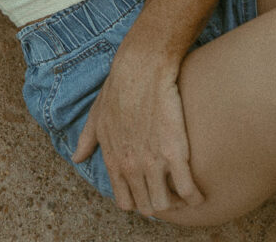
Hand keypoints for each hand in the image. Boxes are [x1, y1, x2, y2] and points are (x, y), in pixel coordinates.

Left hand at [73, 48, 203, 215]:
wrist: (141, 68)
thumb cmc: (119, 87)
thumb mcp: (97, 114)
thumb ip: (87, 139)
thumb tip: (76, 157)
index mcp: (113, 160)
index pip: (124, 201)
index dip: (138, 199)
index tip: (148, 190)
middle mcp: (130, 166)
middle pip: (146, 207)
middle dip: (157, 202)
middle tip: (169, 192)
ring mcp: (152, 163)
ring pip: (165, 204)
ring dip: (176, 203)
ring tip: (184, 192)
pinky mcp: (175, 153)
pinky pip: (188, 192)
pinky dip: (195, 197)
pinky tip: (199, 193)